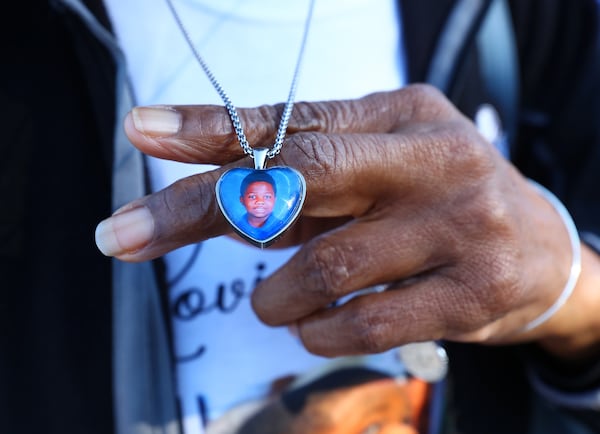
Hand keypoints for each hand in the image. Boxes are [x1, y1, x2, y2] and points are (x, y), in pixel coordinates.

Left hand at [95, 84, 599, 357]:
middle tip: (125, 236)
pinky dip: (317, 331)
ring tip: (273, 303)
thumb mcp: (379, 169)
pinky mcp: (475, 290)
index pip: (292, 119)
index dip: (212, 128)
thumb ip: (304, 183)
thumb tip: (210, 197)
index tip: (143, 130)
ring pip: (322, 267)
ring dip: (274, 296)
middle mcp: (434, 159)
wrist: (546, 252)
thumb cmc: (440, 203)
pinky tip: (316, 326)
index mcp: (403, 115)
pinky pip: (362, 323)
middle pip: (297, 180)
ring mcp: (461, 224)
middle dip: (200, 210)